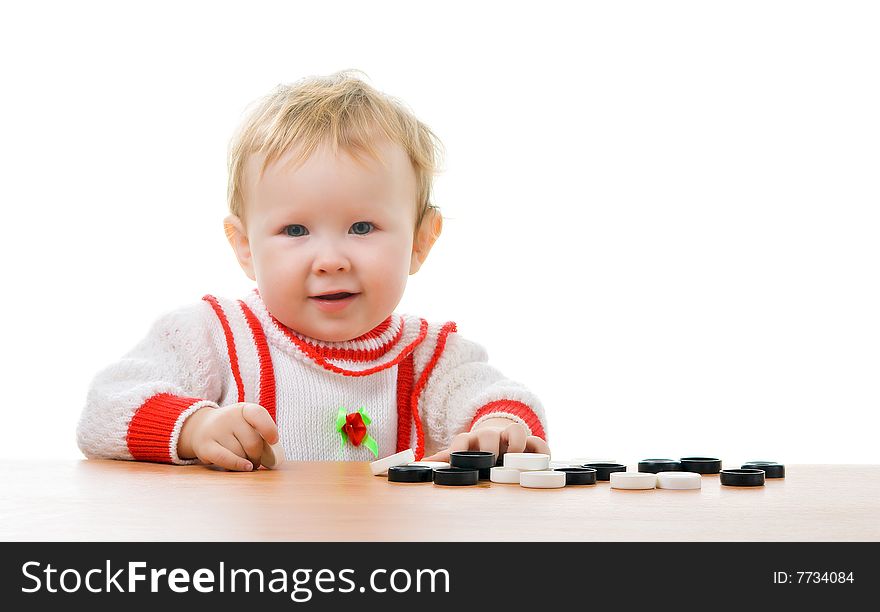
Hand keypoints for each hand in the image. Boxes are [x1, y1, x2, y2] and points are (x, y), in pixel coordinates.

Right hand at [178, 402, 278, 470]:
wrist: (201, 427)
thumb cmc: (233, 429)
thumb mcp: (247, 423)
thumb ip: (260, 434)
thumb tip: (275, 455)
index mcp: (243, 409)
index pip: (258, 414)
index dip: (269, 429)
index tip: (274, 441)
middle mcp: (228, 417)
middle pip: (252, 441)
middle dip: (258, 454)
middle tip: (257, 459)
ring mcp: (215, 431)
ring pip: (240, 453)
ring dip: (247, 462)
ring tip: (245, 461)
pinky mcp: (205, 446)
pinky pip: (225, 458)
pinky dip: (238, 465)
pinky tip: (246, 467)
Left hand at [422, 417, 549, 462]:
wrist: (500, 438)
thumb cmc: (477, 451)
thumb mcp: (460, 455)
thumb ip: (444, 460)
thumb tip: (420, 465)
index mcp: (471, 440)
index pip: (462, 439)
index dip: (461, 449)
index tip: (460, 460)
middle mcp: (492, 436)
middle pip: (489, 435)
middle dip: (489, 448)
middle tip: (489, 463)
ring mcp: (512, 438)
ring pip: (516, 432)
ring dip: (516, 444)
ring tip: (514, 461)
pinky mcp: (531, 444)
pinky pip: (540, 444)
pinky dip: (542, 452)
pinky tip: (540, 464)